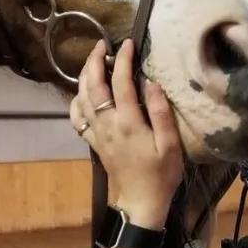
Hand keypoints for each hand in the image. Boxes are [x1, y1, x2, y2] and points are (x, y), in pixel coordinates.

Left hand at [70, 39, 183, 227]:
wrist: (141, 204)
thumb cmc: (161, 175)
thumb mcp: (171, 145)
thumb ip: (161, 113)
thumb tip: (152, 83)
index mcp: (128, 122)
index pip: (120, 82)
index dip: (123, 59)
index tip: (128, 43)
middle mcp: (107, 124)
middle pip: (93, 85)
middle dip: (95, 61)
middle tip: (102, 44)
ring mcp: (97, 134)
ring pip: (81, 98)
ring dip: (84, 76)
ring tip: (93, 61)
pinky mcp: (94, 143)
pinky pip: (77, 118)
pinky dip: (76, 100)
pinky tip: (82, 93)